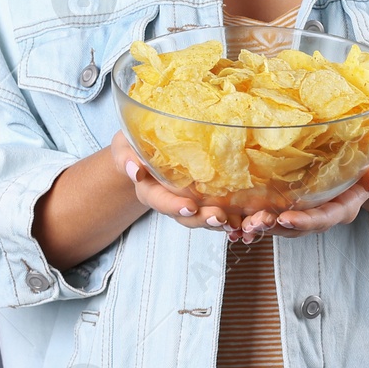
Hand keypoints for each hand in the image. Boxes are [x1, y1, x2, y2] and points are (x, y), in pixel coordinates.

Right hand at [108, 131, 237, 233]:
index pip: (160, 201)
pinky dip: (230, 218)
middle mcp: (169, 200)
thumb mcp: (125, 146)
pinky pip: (215, 210)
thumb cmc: (135, 145)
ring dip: (218, 222)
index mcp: (150, 190)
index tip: (189, 206)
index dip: (174, 206)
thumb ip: (126, 157)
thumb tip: (135, 169)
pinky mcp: (202, 197)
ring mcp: (186, 200)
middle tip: (219, 217)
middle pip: (185, 216)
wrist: (146, 148)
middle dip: (202, 219)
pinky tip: (243, 220)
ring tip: (234, 222)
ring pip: (202, 217)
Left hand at [236, 144, 368, 242]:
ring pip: (283, 224)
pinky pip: (276, 214)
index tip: (285, 219)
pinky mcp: (296, 202)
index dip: (305, 221)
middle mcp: (324, 212)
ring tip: (240, 225)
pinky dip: (257, 218)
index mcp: (345, 206)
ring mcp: (309, 210)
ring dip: (262, 225)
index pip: (325, 218)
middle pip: (299, 227)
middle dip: (275, 227)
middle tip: (252, 224)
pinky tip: (236, 219)